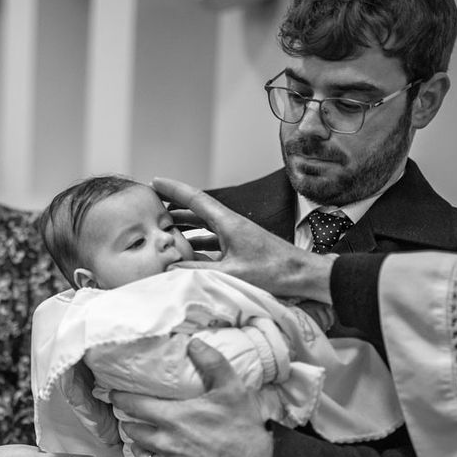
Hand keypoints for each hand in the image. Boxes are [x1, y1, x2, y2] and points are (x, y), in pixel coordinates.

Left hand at [115, 339, 271, 456]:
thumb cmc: (243, 425)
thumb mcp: (231, 387)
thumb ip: (212, 362)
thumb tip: (195, 342)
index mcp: (175, 417)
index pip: (136, 406)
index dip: (121, 400)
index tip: (113, 396)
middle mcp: (168, 442)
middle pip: (135, 432)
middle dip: (130, 424)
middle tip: (130, 418)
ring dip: (137, 448)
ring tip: (138, 442)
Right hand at [154, 177, 333, 302]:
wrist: (303, 274)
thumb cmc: (274, 272)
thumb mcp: (231, 272)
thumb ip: (198, 269)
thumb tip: (170, 267)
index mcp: (228, 223)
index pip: (195, 199)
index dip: (172, 189)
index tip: (154, 181)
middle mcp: (231, 224)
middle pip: (197, 209)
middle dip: (174, 205)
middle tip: (153, 204)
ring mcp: (237, 234)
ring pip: (205, 224)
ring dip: (185, 223)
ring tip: (166, 226)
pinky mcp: (242, 246)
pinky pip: (213, 238)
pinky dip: (198, 240)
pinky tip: (189, 249)